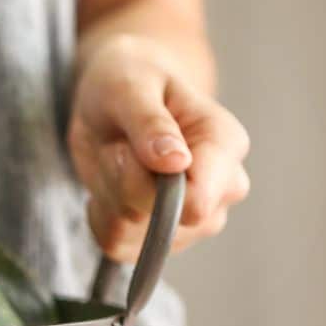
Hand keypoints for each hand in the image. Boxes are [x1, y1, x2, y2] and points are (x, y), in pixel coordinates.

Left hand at [68, 35, 249, 261]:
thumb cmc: (130, 80)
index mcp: (225, 145)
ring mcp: (194, 222)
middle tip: (120, 145)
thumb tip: (175, 164)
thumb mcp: (130, 86)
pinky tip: (109, 182)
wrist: (118, 95)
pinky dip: (99, 214)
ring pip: (132, 234)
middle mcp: (221, 190)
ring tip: (117, 157)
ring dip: (108, 194)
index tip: (127, 148)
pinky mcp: (159, 238)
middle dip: (122, 183)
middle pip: (162, 222)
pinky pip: (115, 245)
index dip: (151, 187)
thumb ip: (150, 123)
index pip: (199, 200)